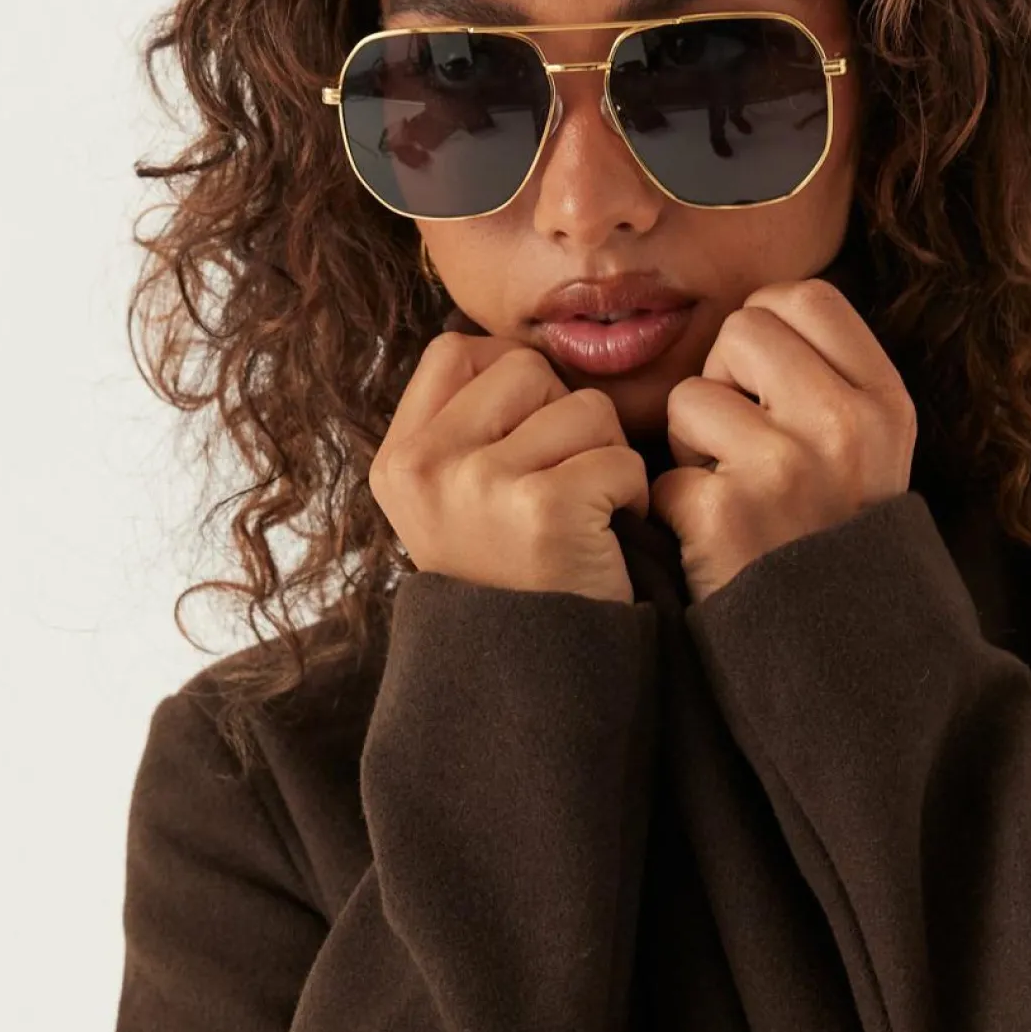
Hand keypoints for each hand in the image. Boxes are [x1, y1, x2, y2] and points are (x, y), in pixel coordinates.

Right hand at [371, 332, 650, 604]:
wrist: (537, 681)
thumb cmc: (513, 581)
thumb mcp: (454, 503)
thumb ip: (467, 428)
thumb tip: (512, 350)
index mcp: (397, 460)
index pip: (455, 350)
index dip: (510, 381)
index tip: (528, 442)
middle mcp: (426, 466)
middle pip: (526, 369)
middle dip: (565, 419)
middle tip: (564, 485)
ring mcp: (480, 485)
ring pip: (584, 407)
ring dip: (605, 456)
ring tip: (586, 515)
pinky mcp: (544, 510)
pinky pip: (620, 458)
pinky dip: (632, 497)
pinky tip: (607, 539)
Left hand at [647, 277, 916, 604]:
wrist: (844, 663)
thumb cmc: (836, 544)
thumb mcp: (873, 453)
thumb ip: (830, 380)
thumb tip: (756, 314)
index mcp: (885, 404)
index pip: (805, 297)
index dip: (767, 328)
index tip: (764, 382)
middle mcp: (843, 426)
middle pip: (742, 329)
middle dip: (724, 380)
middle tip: (741, 442)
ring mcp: (785, 469)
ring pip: (690, 397)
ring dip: (691, 447)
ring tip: (730, 493)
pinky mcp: (726, 516)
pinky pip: (663, 476)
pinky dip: (675, 511)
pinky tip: (713, 542)